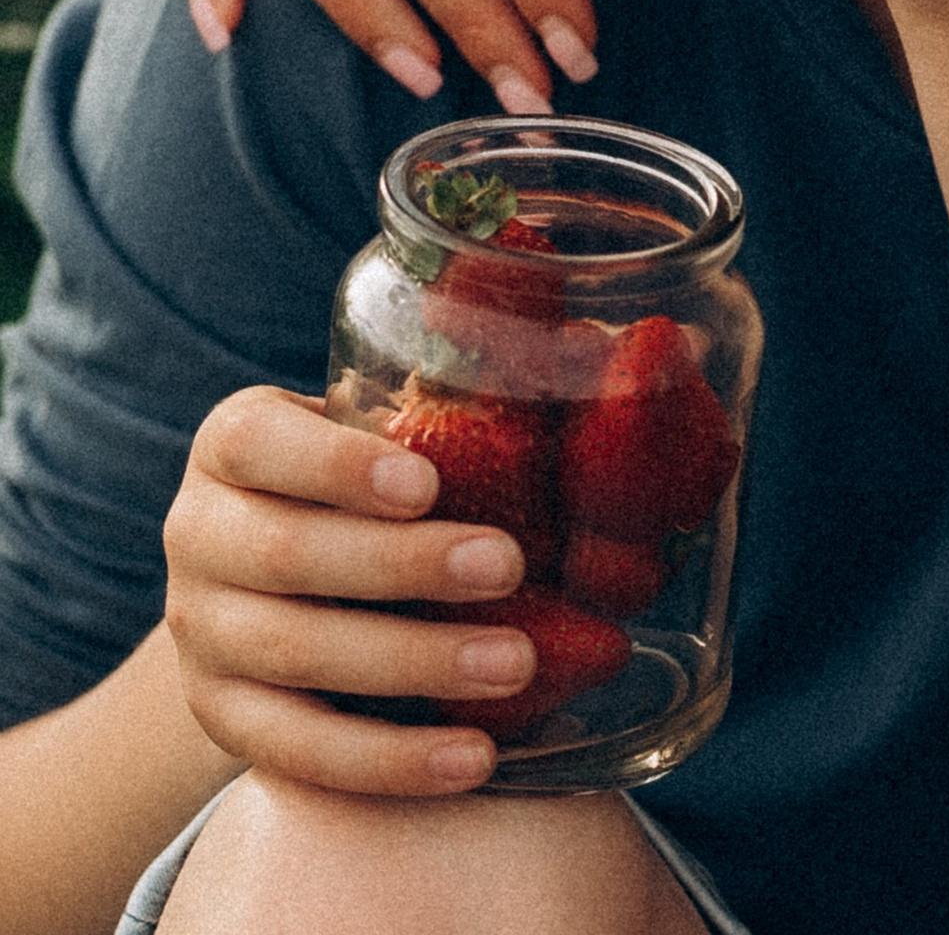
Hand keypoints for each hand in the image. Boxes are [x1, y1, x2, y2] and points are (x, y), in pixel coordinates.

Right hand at [162, 385, 536, 795]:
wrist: (261, 586)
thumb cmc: (352, 485)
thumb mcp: (368, 431)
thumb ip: (444, 404)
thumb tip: (587, 354)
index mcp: (231, 443)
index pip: (260, 444)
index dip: (337, 467)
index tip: (426, 482)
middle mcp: (197, 534)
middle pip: (287, 555)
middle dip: (402, 564)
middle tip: (508, 566)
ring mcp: (200, 636)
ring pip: (296, 654)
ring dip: (412, 664)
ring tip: (514, 662)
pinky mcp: (224, 719)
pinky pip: (300, 750)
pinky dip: (389, 759)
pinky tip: (472, 757)